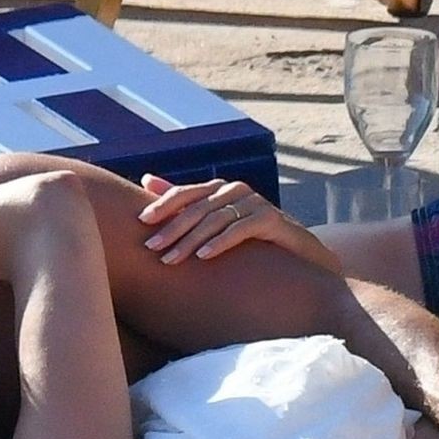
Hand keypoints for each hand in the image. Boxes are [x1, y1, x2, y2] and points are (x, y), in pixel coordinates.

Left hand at [138, 175, 335, 270]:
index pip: (185, 193)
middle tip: (151, 247)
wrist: (298, 254)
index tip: (140, 222)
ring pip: (216, 219)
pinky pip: (241, 229)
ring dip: (191, 240)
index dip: (162, 205)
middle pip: (197, 207)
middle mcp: (236, 190)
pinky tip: (204, 256)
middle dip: (172, 228)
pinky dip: (221, 241)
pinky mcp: (272, 219)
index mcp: (219, 190)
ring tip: (171, 259)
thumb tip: (146, 178)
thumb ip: (185, 203)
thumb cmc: (249, 240)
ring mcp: (255, 202)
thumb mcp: (215, 223)